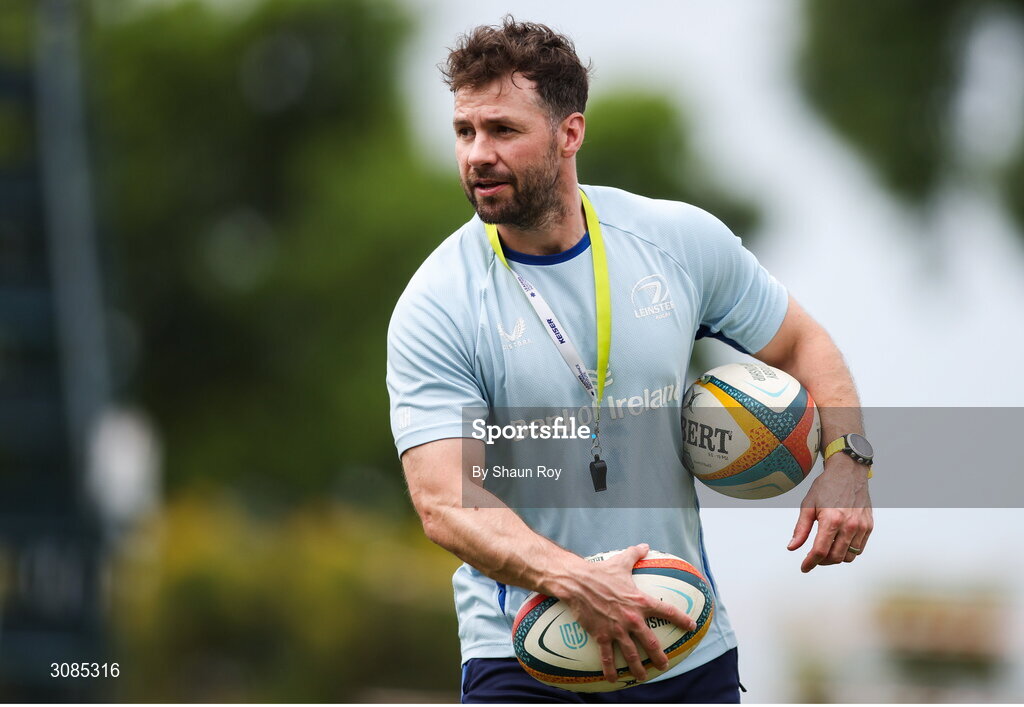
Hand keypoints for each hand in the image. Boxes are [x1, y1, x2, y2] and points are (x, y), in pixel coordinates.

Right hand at [558, 544, 696, 683]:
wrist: (577, 582)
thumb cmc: (600, 571)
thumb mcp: (621, 562)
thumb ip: (635, 554)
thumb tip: (645, 546)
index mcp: (640, 601)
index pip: (667, 610)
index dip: (681, 619)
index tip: (690, 626)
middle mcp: (632, 618)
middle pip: (651, 642)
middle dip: (659, 657)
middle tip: (664, 665)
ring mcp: (617, 629)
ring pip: (632, 654)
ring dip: (638, 668)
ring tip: (643, 677)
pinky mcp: (601, 635)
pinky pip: (607, 656)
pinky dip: (611, 669)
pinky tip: (613, 679)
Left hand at [788, 454, 872, 571]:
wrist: (848, 472)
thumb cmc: (827, 486)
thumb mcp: (808, 505)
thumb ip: (801, 529)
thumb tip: (792, 547)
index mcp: (832, 519)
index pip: (820, 551)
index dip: (810, 562)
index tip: (804, 567)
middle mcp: (849, 525)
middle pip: (835, 557)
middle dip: (822, 561)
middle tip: (813, 557)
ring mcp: (861, 527)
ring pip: (849, 557)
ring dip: (835, 558)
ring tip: (825, 550)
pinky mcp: (869, 526)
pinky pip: (859, 549)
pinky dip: (848, 552)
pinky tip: (838, 545)